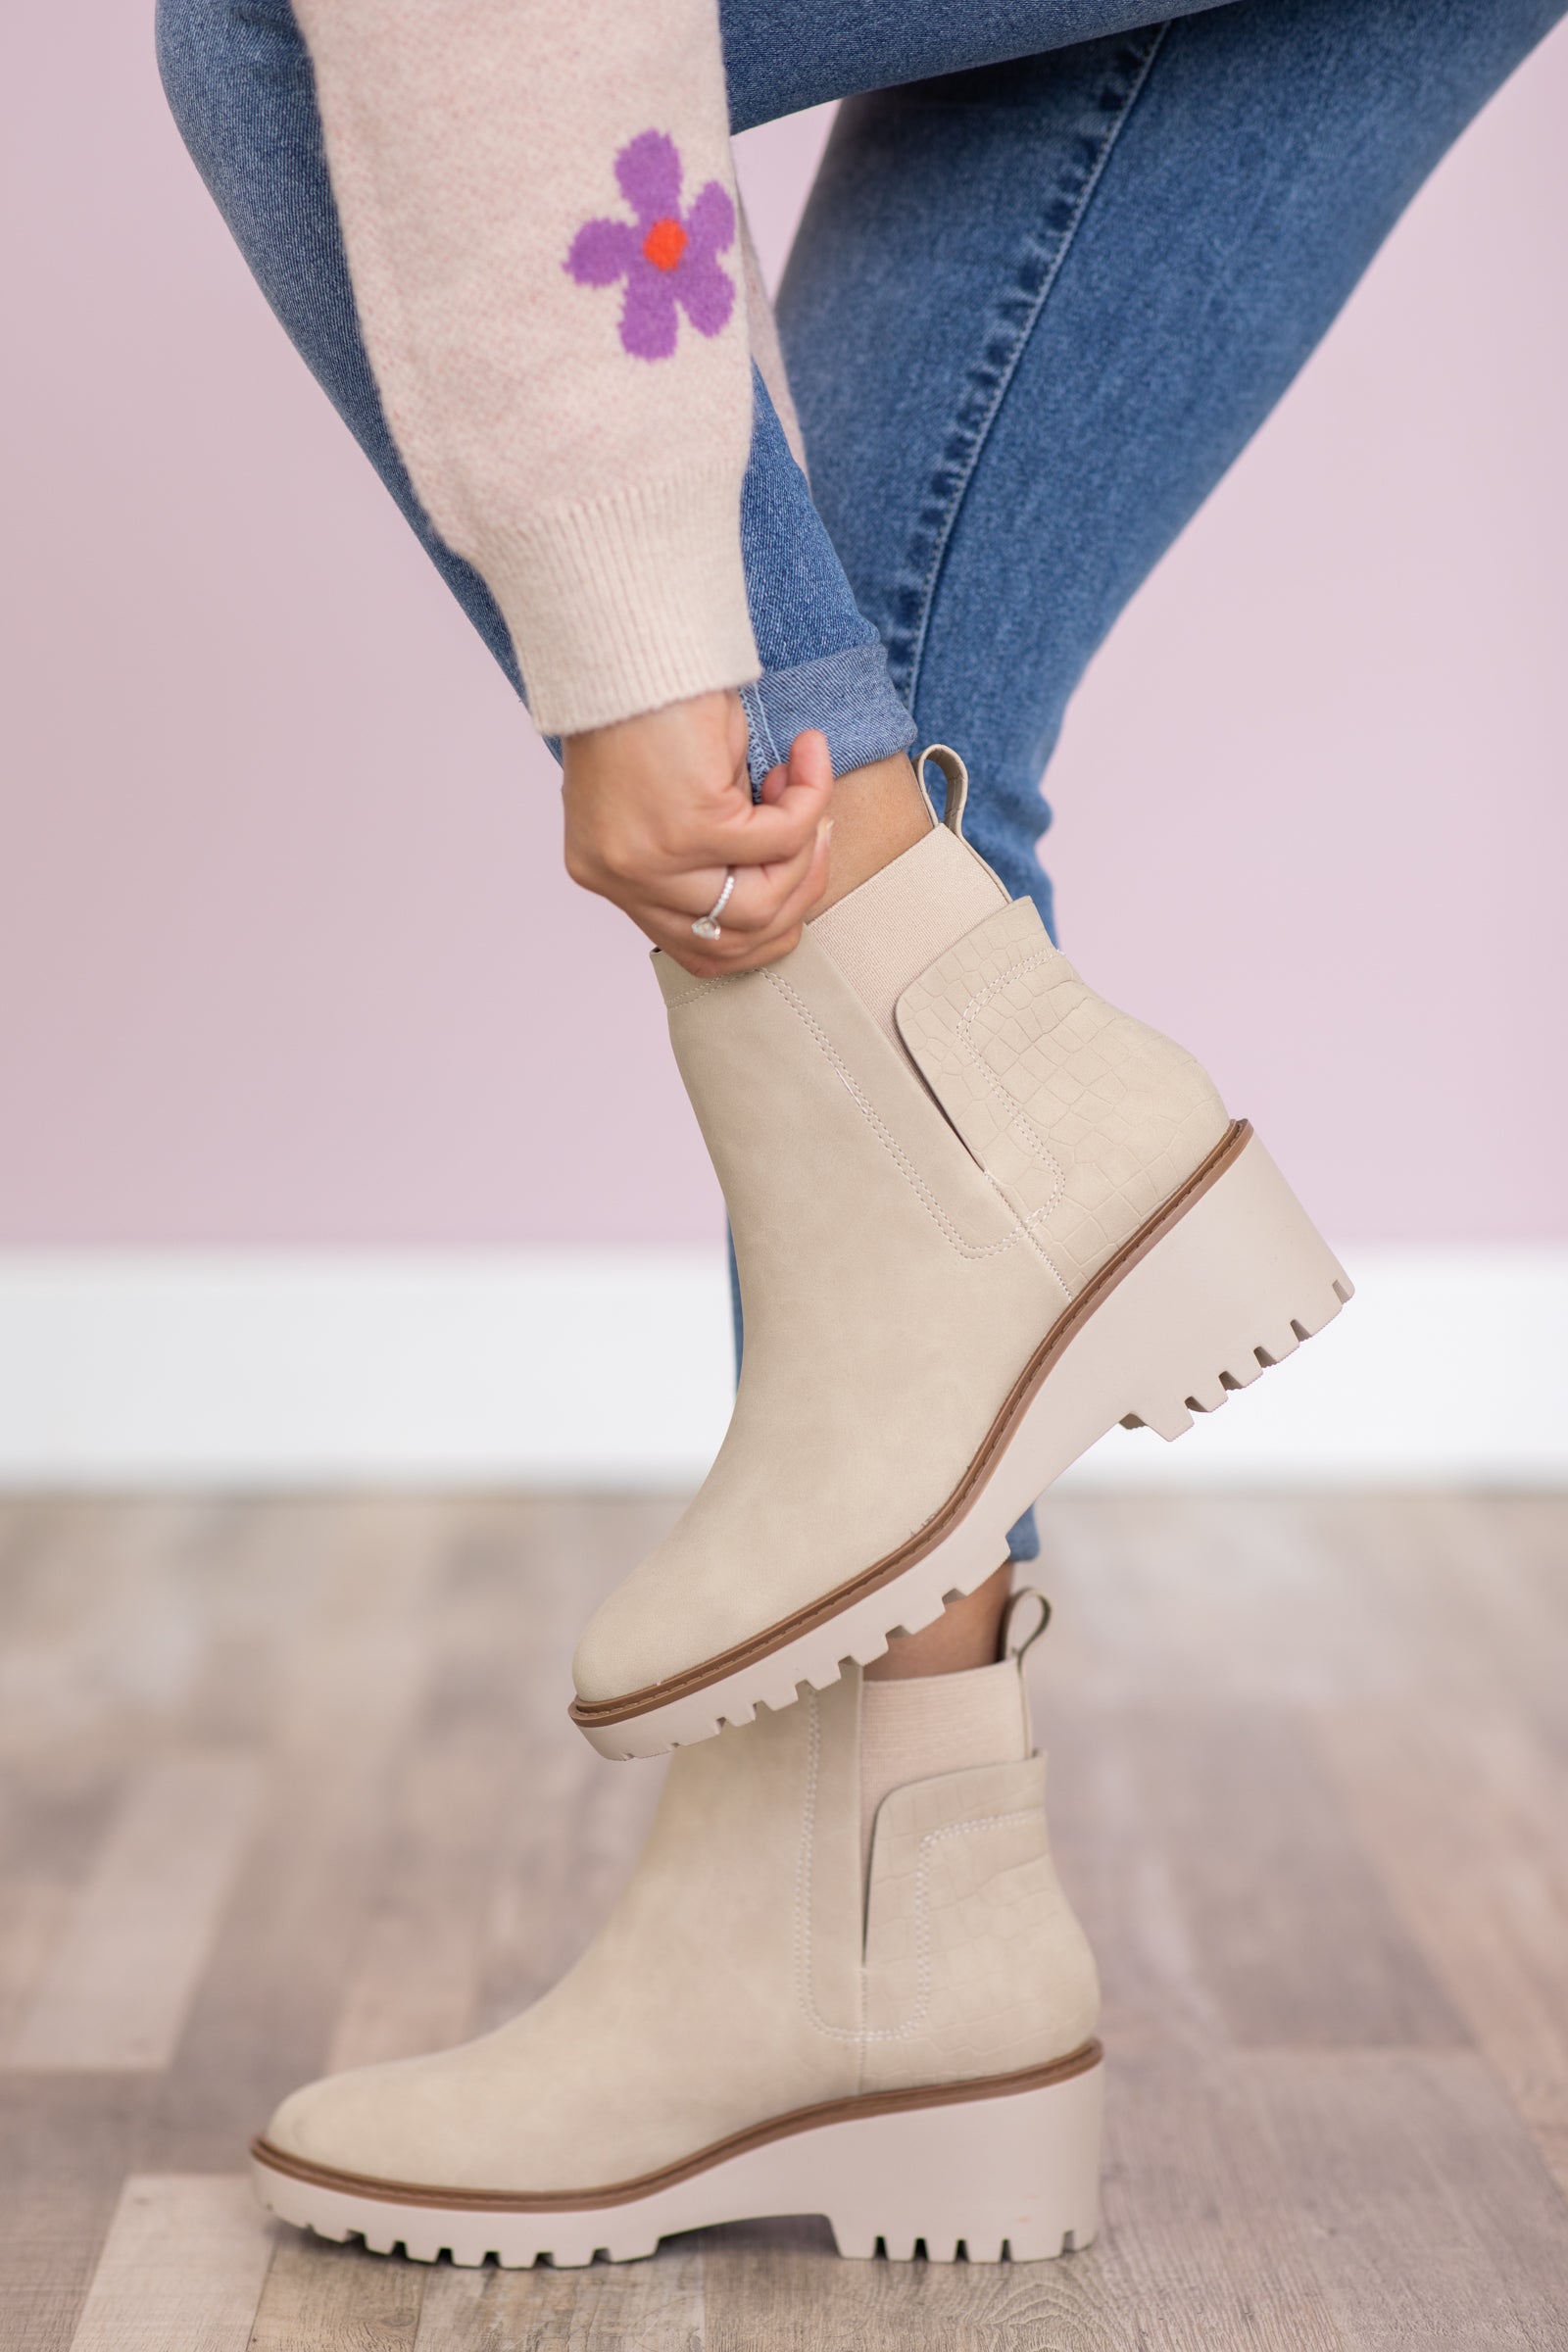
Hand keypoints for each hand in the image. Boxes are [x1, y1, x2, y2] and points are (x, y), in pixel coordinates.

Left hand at [560, 689, 833, 976]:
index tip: (798, 865)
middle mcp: (622, 878)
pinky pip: (781, 841)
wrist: (634, 635)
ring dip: (806, 847)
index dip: (768, 923)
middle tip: (818, 827)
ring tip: (804, 783)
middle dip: (798, 888)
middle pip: (736, 940)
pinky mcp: (687, 829)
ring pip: (763, 903)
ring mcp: (651, 862)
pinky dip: (810, 797)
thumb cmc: (656, 698)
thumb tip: (786, 874)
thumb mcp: (681, 793)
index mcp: (612, 875)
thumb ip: (713, 848)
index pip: (699, 949)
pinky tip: (806, 752)